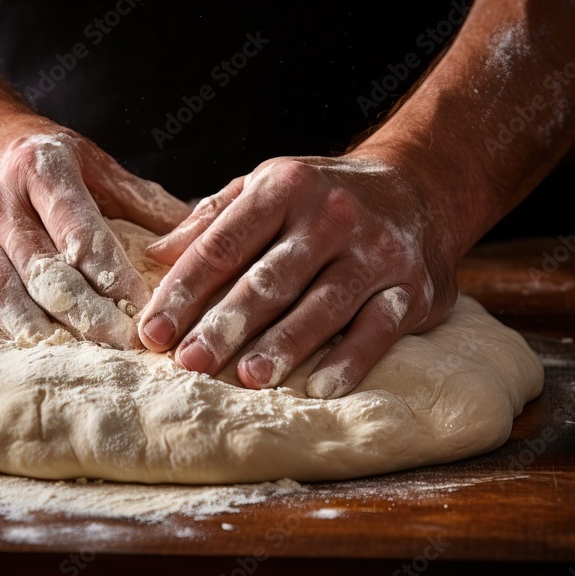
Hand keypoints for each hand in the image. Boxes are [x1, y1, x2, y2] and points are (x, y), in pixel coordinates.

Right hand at [0, 110, 189, 347]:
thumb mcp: (94, 162)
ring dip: (41, 332)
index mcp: (41, 167)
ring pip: (2, 293)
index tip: (144, 307)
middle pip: (44, 268)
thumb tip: (199, 237)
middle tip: (124, 346)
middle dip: (86, 313)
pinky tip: (25, 358)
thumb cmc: (43, 159)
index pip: (80, 230)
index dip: (112, 273)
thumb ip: (143, 201)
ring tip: (78, 362)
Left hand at [138, 152, 458, 397]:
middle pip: (269, 279)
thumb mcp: (267, 187)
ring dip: (284, 344)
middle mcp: (331, 216)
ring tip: (248, 377)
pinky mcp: (412, 288)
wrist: (421, 186)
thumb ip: (213, 220)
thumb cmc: (322, 197)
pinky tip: (320, 388)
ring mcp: (375, 253)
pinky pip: (378, 329)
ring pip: (322, 306)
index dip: (184, 290)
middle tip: (190, 362)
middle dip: (226, 323)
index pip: (223, 244)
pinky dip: (351, 361)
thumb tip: (154, 254)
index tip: (153, 332)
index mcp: (284, 188)